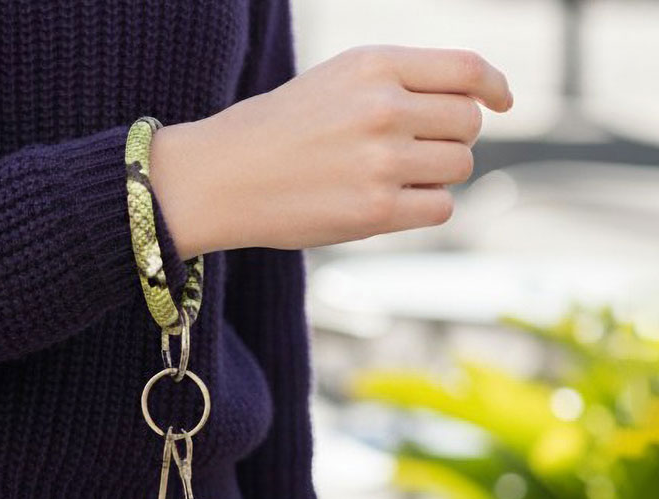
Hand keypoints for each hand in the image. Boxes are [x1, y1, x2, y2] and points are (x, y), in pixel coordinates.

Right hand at [149, 44, 512, 256]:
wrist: (220, 178)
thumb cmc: (275, 132)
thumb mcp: (336, 81)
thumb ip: (398, 83)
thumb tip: (471, 106)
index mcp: (375, 65)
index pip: (466, 70)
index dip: (494, 86)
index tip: (502, 102)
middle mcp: (384, 107)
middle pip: (468, 123)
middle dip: (451, 139)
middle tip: (413, 153)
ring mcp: (381, 161)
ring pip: (459, 167)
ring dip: (435, 176)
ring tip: (389, 180)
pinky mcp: (374, 211)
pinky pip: (440, 208)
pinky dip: (424, 207)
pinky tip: (388, 204)